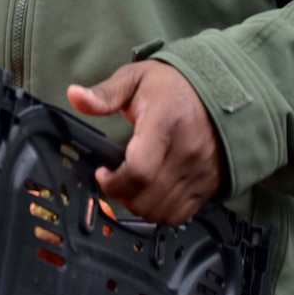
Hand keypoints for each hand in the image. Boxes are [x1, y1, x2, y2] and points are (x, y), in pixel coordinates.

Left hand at [67, 61, 224, 225]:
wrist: (219, 88)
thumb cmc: (172, 85)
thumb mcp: (135, 79)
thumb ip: (104, 94)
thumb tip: (74, 95)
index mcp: (165, 123)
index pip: (138, 171)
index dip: (113, 182)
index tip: (103, 172)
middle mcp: (186, 151)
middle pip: (146, 198)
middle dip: (121, 195)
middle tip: (115, 179)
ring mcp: (200, 171)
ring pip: (160, 211)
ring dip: (138, 205)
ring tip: (132, 186)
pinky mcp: (209, 184)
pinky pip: (179, 215)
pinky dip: (160, 212)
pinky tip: (152, 193)